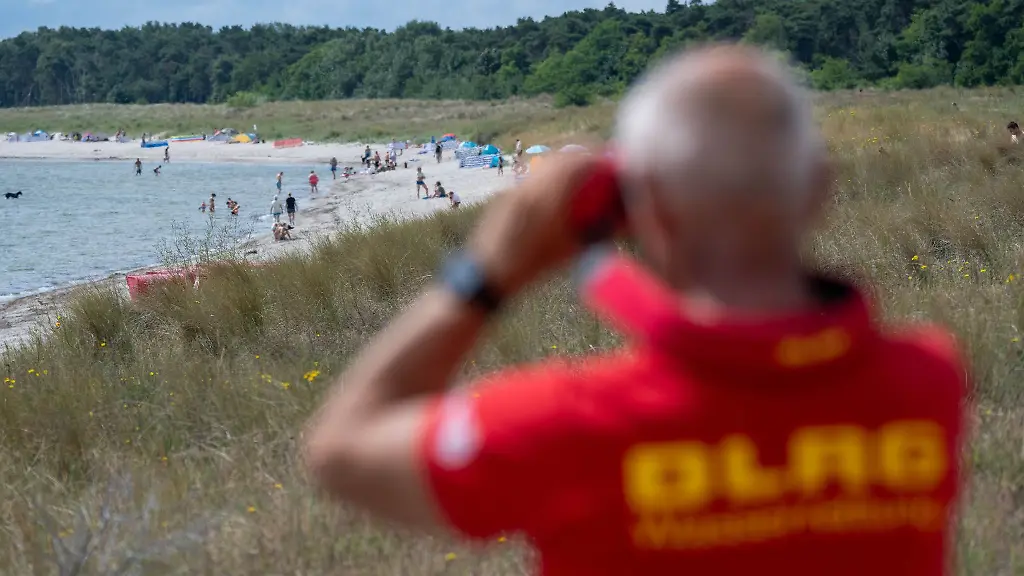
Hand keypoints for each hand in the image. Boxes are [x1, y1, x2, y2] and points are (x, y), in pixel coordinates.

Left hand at [467, 151, 601, 296]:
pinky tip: (558, 189)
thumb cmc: (531, 267)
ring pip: (545, 164)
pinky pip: (534, 176)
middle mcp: (530, 186)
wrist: (487, 273)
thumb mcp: (570, 251)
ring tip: (582, 174)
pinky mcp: (507, 195)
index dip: (597, 157)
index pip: (577, 162)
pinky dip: (550, 174)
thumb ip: (597, 232)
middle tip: (600, 163)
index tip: (612, 161)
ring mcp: (516, 188)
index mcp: (548, 197)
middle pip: (561, 156)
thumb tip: (624, 222)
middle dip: (583, 154)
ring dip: (566, 162)